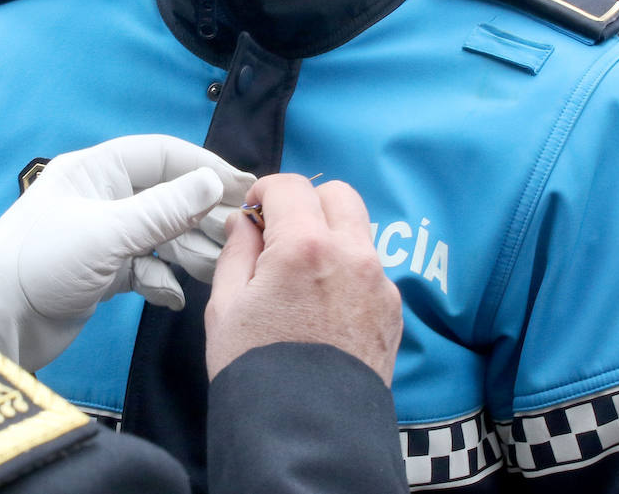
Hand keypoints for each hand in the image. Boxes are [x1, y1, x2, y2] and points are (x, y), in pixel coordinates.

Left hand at [0, 135, 252, 370]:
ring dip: (186, 250)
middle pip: (166, 194)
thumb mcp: (109, 232)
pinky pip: (145, 266)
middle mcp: (102, 196)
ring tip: (211, 267)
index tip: (244, 185)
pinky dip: (160, 278)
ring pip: (160, 233)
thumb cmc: (42, 264)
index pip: (163, 154)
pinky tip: (171, 296)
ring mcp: (102, 234)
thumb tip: (213, 183)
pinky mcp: (102, 271)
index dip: (205, 166)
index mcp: (96, 171)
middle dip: (201, 214)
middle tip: (239, 233)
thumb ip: (164, 209)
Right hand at [205, 175, 401, 385]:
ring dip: (331, 235)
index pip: (289, 186)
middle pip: (337, 194)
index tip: (253, 212)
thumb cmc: (256, 369)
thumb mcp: (226, 307)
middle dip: (306, 203)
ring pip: (359, 230)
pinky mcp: (392, 311)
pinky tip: (324, 306)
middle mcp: (351, 255)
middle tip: (280, 233)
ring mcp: (379, 283)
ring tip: (303, 274)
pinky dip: (347, 270)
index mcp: (304, 247)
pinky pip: (370, 270)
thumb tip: (244, 224)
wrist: (306, 431)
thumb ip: (236, 252)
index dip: (265, 191)